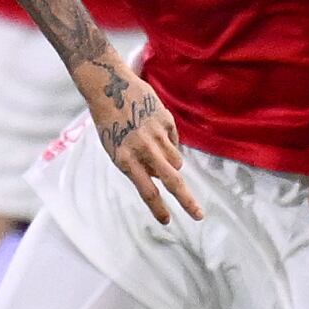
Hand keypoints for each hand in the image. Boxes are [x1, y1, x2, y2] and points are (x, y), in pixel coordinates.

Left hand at [78, 59, 199, 225]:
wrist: (109, 88)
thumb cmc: (109, 124)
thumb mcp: (115, 149)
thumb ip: (136, 166)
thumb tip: (161, 178)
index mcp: (124, 159)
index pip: (146, 190)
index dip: (158, 208)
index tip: (167, 221)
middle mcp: (142, 149)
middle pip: (171, 180)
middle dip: (187, 201)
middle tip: (199, 216)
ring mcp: (156, 135)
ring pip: (176, 161)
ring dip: (172, 165)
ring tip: (154, 151)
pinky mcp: (166, 121)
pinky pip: (175, 142)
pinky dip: (168, 143)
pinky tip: (154, 131)